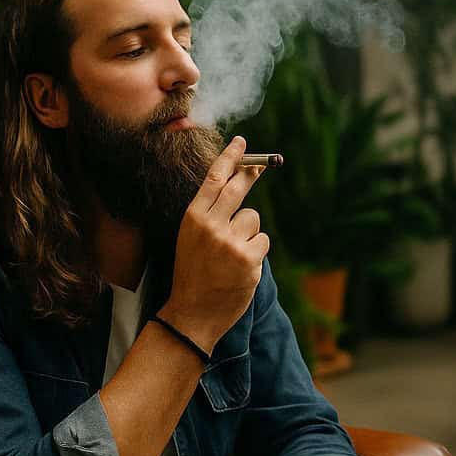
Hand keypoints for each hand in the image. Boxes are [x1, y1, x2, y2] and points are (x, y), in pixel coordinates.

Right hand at [161, 136, 269, 351]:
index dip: (230, 157)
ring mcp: (231, 241)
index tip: (242, 142)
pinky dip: (256, 252)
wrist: (192, 312)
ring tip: (232, 255)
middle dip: (251, 173)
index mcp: (193, 217)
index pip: (214, 179)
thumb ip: (211, 215)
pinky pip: (262, 241)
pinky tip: (241, 267)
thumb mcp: (192, 238)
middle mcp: (211, 225)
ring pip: (253, 219)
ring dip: (249, 233)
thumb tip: (239, 187)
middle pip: (238, 187)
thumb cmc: (194, 274)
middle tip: (263, 165)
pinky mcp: (249, 257)